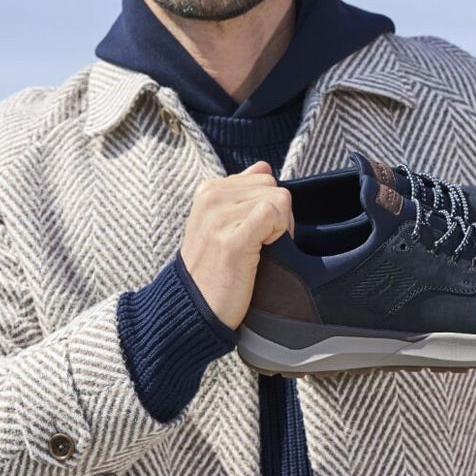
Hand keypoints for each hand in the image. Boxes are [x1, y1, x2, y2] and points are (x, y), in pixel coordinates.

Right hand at [179, 161, 294, 328]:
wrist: (195, 309)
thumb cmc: (215, 269)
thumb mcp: (221, 222)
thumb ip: (242, 191)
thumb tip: (264, 166)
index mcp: (208, 190)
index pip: (263, 178)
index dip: (269, 206)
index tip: (255, 233)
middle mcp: (211, 197)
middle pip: (273, 187)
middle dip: (278, 216)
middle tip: (259, 245)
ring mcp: (219, 216)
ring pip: (279, 199)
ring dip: (280, 229)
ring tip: (257, 252)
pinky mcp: (232, 238)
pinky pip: (274, 213)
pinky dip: (279, 233)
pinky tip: (262, 253)